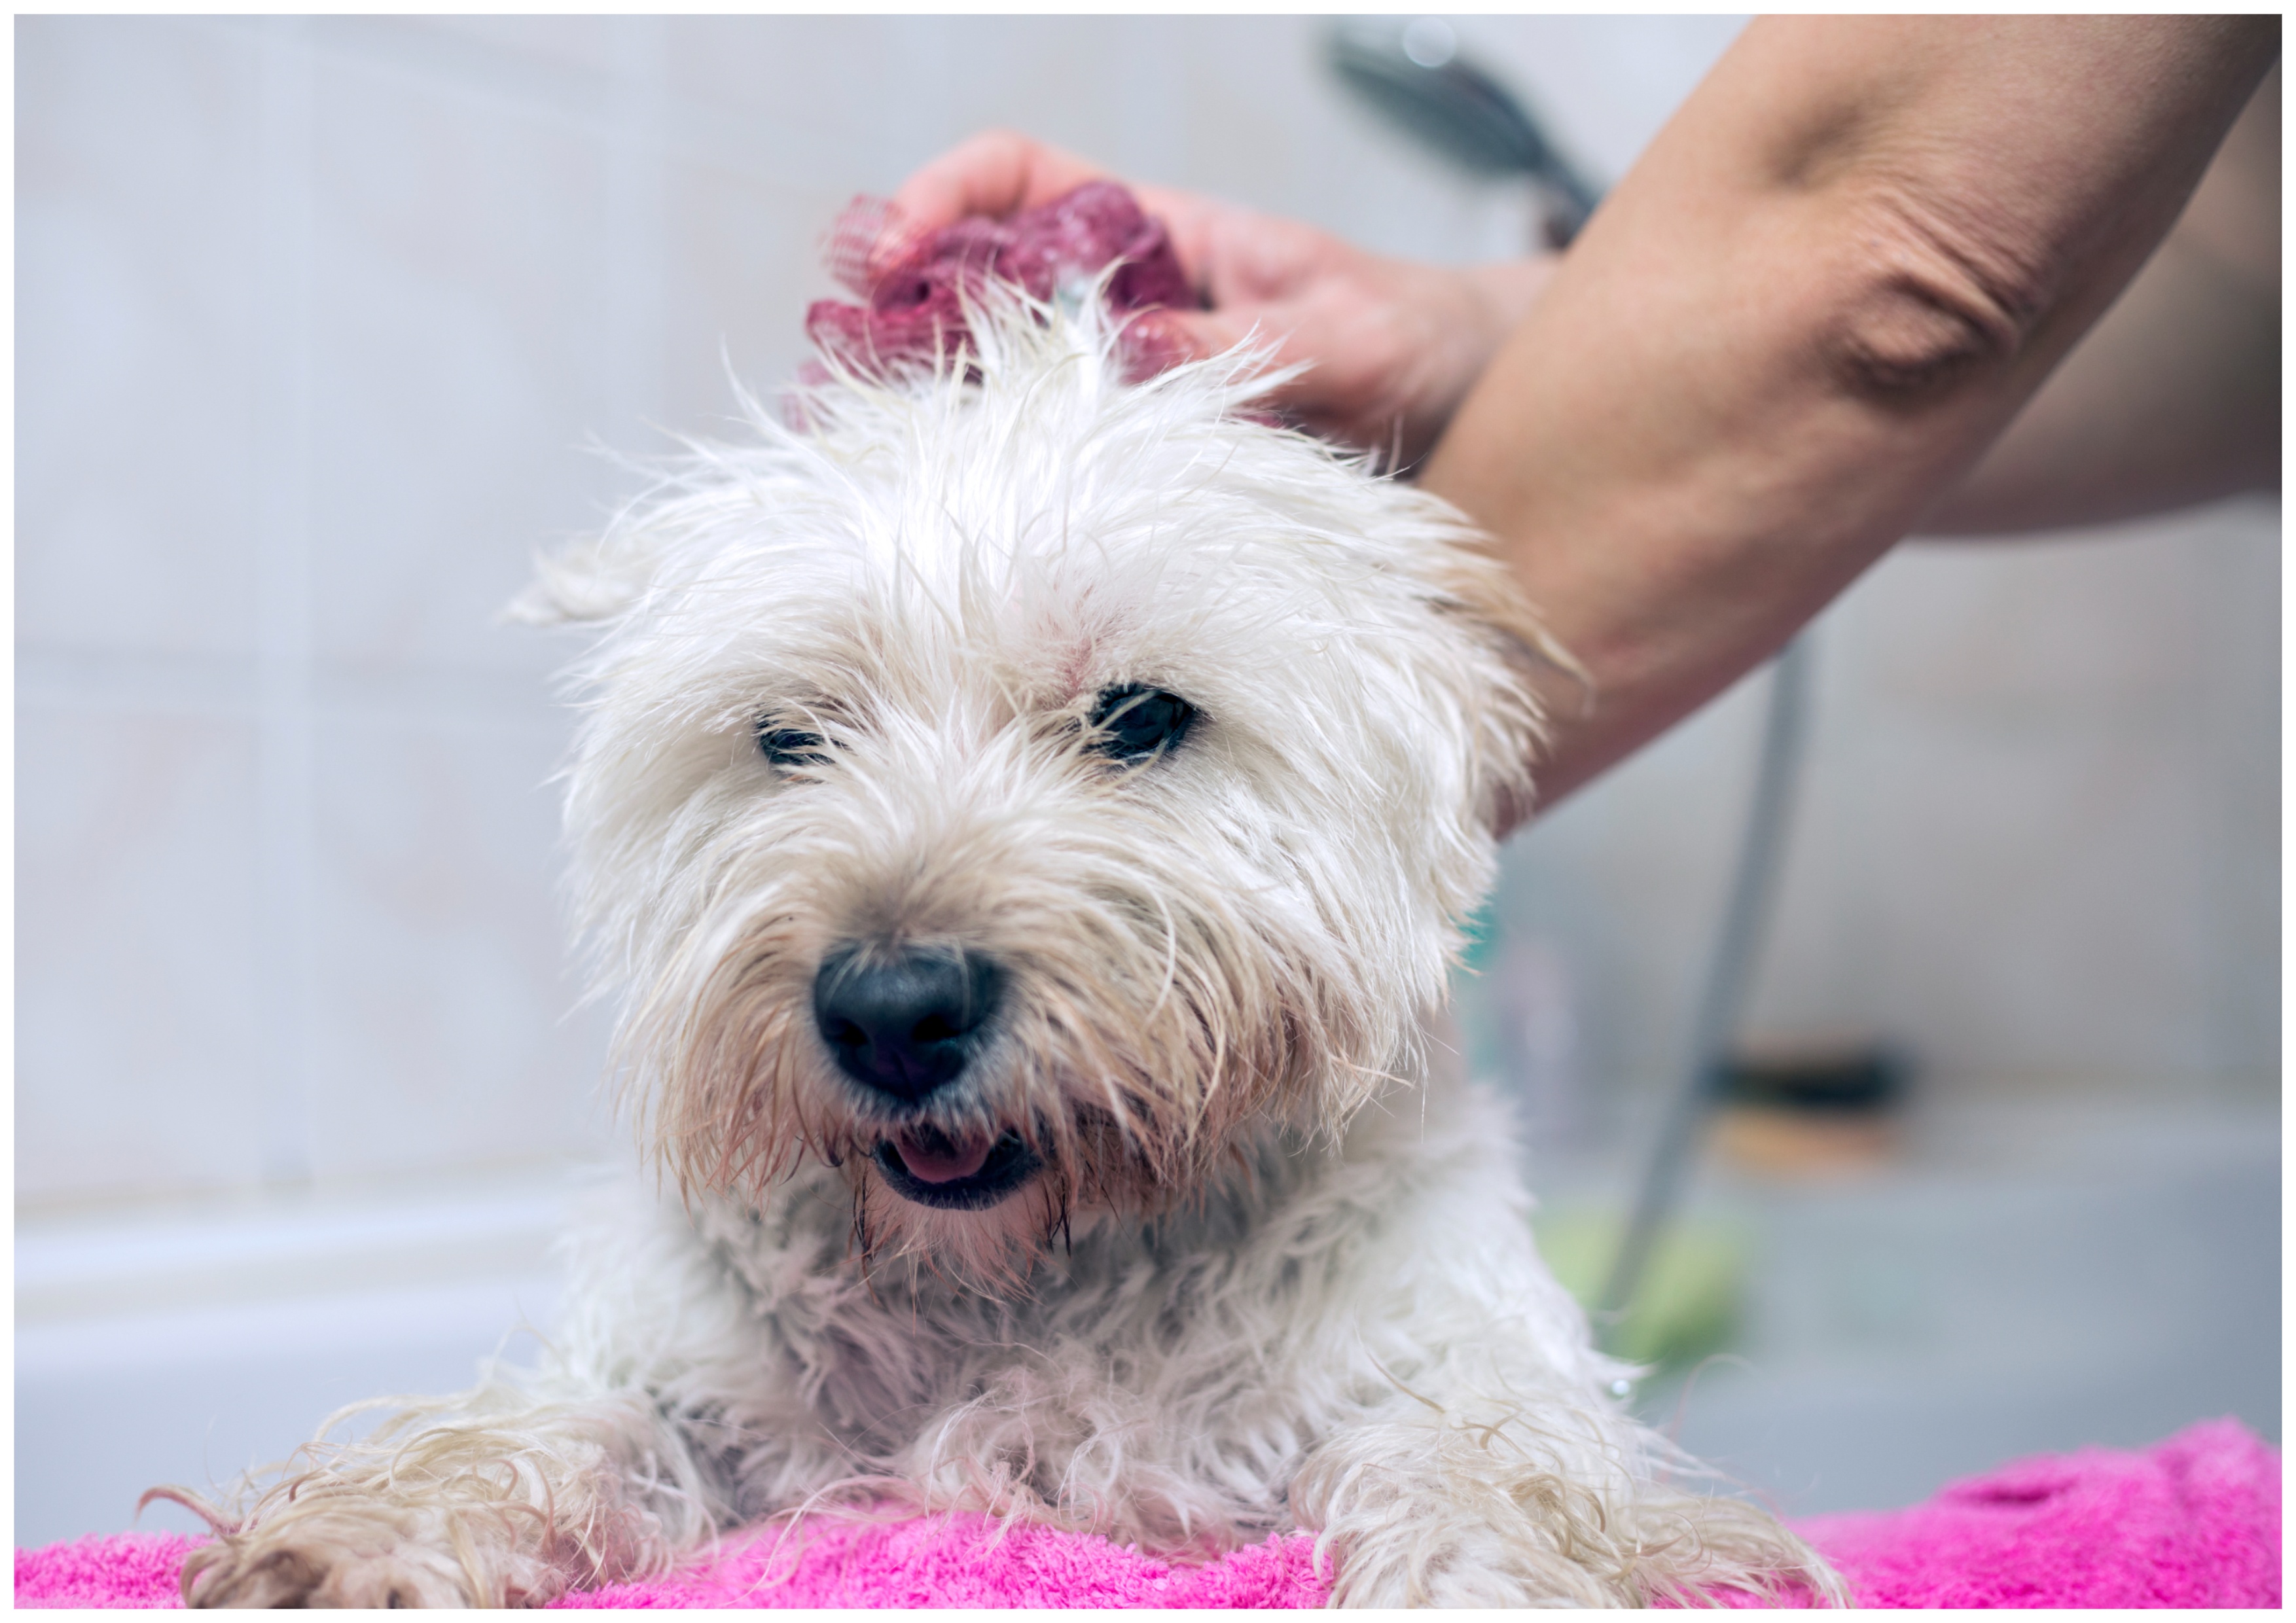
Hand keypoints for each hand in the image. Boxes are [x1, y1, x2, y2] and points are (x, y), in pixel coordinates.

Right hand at [887, 131, 1552, 464]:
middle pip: (972, 280)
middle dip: (893, 312)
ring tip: (861, 442)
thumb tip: (1128, 350)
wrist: (1464, 408)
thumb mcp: (1341, 335)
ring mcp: (1120, 381)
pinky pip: (1043, 456)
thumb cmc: (1413, 341)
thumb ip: (1239, 343)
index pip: (1019, 178)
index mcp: (1158, 234)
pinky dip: (986, 472)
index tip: (890, 252)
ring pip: (990, 374)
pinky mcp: (1135, 457)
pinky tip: (949, 505)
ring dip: (921, 400)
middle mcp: (1121, 303)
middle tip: (840, 368)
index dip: (941, 197)